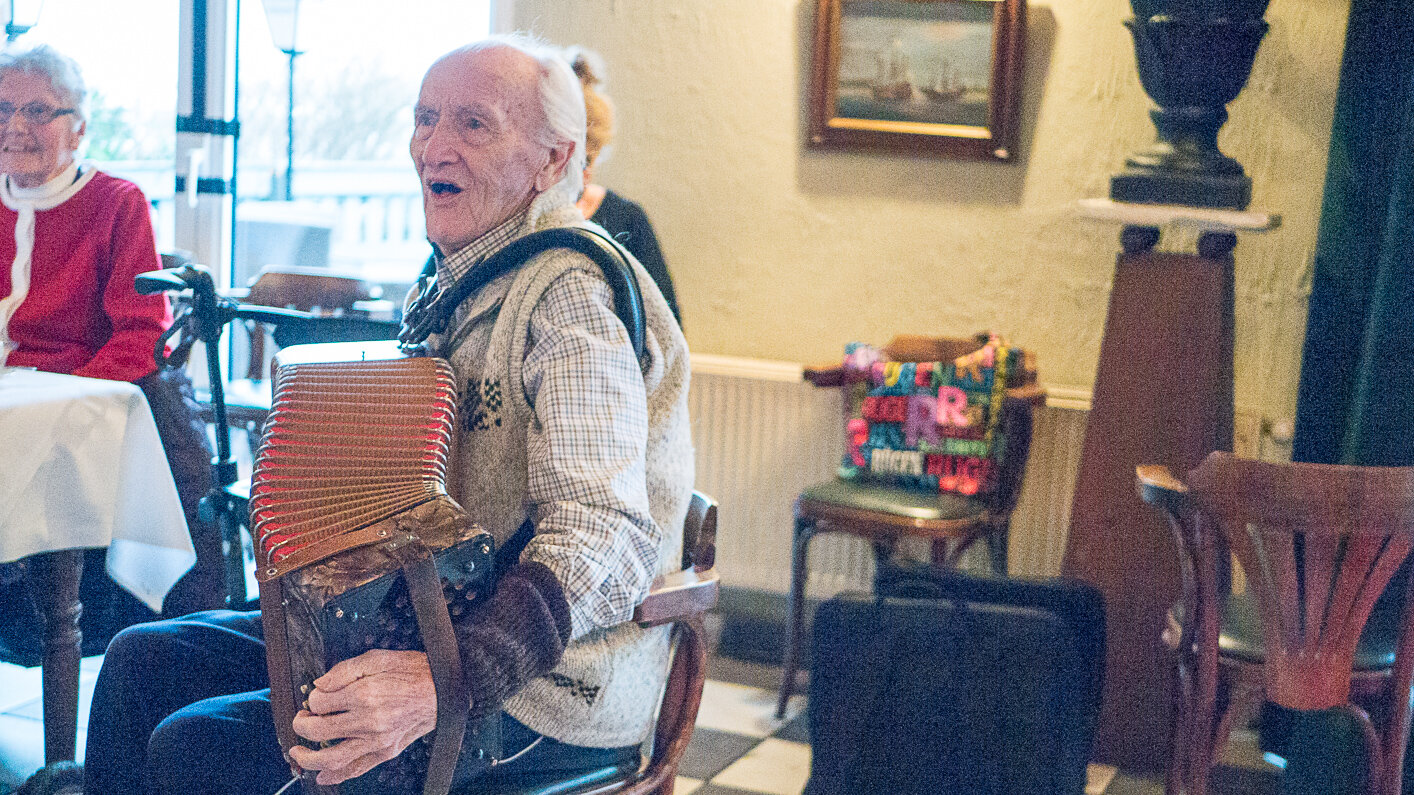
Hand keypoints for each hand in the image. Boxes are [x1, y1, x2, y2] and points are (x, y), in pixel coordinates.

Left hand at [288, 649, 437, 784]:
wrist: (444, 689)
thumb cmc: (415, 671)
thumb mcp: (379, 657)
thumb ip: (344, 670)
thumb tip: (319, 684)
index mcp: (364, 693)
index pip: (320, 702)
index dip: (313, 698)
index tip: (317, 696)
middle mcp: (368, 720)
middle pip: (319, 730)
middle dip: (302, 725)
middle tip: (301, 719)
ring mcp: (377, 740)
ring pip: (332, 757)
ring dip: (308, 758)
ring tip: (298, 753)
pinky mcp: (386, 751)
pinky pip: (357, 768)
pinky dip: (336, 776)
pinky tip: (322, 776)